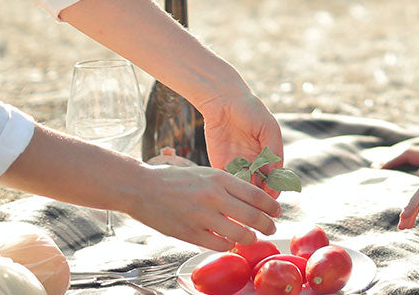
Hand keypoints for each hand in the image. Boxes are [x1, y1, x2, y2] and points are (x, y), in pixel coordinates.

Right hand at [126, 163, 281, 250]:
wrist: (141, 188)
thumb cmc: (173, 179)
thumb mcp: (204, 173)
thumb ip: (226, 185)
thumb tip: (249, 198)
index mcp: (219, 178)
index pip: (256, 194)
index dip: (271, 206)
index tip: (277, 211)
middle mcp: (214, 197)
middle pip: (253, 216)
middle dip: (267, 225)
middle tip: (271, 228)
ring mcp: (203, 216)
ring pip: (240, 234)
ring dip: (249, 238)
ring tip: (251, 238)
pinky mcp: (191, 233)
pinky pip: (220, 244)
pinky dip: (228, 245)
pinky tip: (228, 242)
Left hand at [200, 93, 286, 196]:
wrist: (223, 101)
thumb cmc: (250, 110)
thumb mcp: (268, 127)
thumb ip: (272, 150)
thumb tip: (273, 173)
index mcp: (269, 157)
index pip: (274, 181)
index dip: (273, 191)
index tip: (270, 200)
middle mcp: (255, 164)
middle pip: (259, 189)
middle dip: (258, 199)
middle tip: (255, 206)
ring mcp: (238, 165)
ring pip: (243, 188)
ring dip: (243, 197)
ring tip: (242, 200)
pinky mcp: (220, 164)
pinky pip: (226, 181)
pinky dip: (228, 189)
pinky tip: (229, 192)